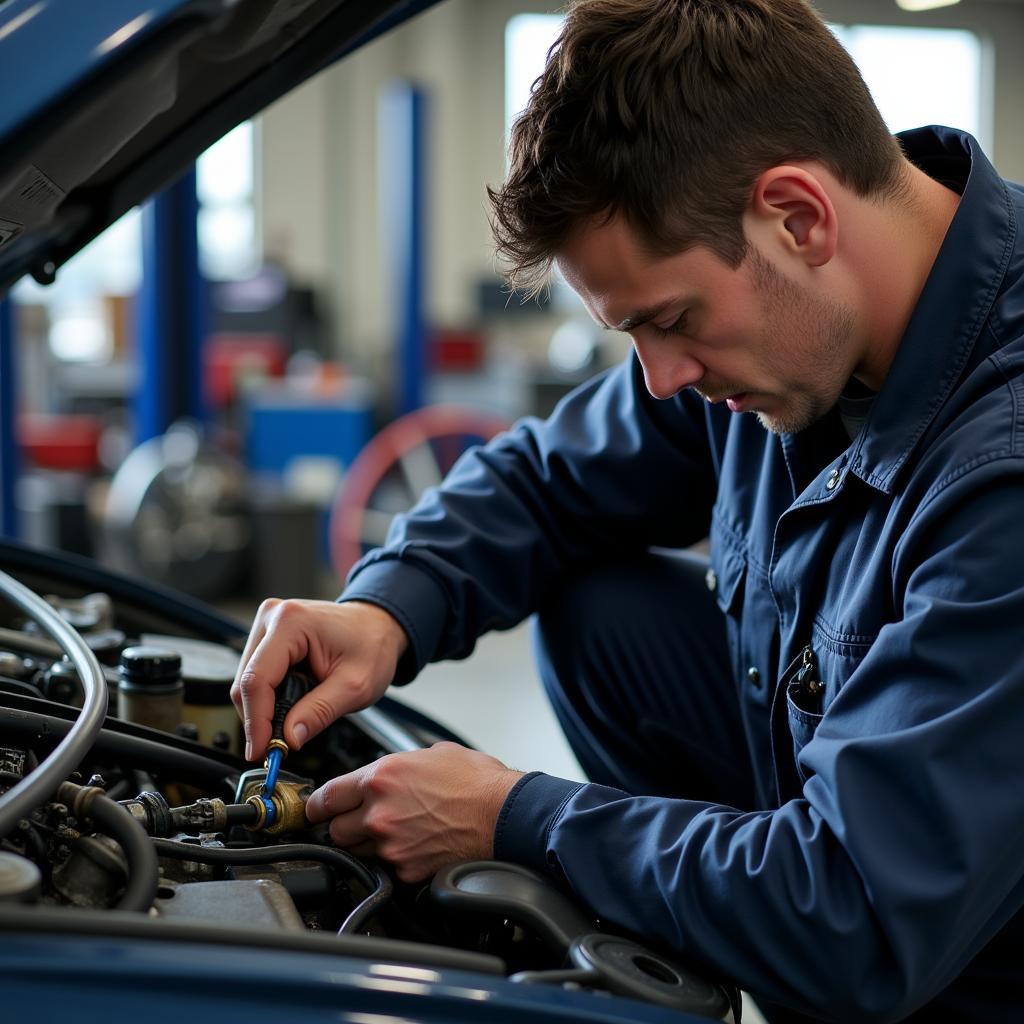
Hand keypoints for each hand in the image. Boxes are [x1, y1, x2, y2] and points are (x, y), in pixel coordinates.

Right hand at [230, 599, 408, 759]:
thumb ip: (320, 712)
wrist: (378, 626)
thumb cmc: (371, 646)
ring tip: (293, 722)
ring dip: (263, 709)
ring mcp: (267, 624)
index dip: (255, 721)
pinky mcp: (267, 636)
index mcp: (292, 622)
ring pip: (247, 681)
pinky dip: (268, 698)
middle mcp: (272, 617)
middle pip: (247, 681)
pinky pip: (256, 675)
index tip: (259, 751)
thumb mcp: (356, 686)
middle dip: (259, 718)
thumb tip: (289, 737)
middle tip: (278, 746)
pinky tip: (290, 706)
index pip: (256, 680)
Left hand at [305, 741, 524, 882]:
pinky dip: (394, 860)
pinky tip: (414, 847)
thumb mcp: (431, 754)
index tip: (315, 809)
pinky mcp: (406, 870)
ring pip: (357, 851)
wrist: (504, 814)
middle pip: (335, 829)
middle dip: (344, 825)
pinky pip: (386, 868)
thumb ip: (396, 766)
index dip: (317, 804)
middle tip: (360, 820)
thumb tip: (384, 774)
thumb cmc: (476, 781)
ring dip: (367, 844)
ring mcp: (391, 844)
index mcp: (381, 777)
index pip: (326, 796)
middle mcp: (379, 812)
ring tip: (394, 833)